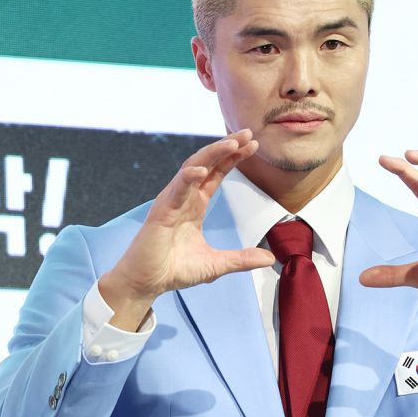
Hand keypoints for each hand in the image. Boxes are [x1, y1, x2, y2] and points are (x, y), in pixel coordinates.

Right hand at [99, 130, 274, 330]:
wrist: (147, 283)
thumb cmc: (174, 270)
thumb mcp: (216, 265)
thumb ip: (242, 259)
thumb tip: (269, 257)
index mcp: (195, 205)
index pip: (216, 174)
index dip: (233, 158)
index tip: (252, 146)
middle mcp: (183, 197)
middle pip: (206, 163)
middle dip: (227, 147)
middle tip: (248, 134)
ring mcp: (171, 201)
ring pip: (192, 168)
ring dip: (212, 153)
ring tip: (232, 143)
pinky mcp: (161, 212)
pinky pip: (176, 189)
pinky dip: (188, 177)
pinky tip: (202, 170)